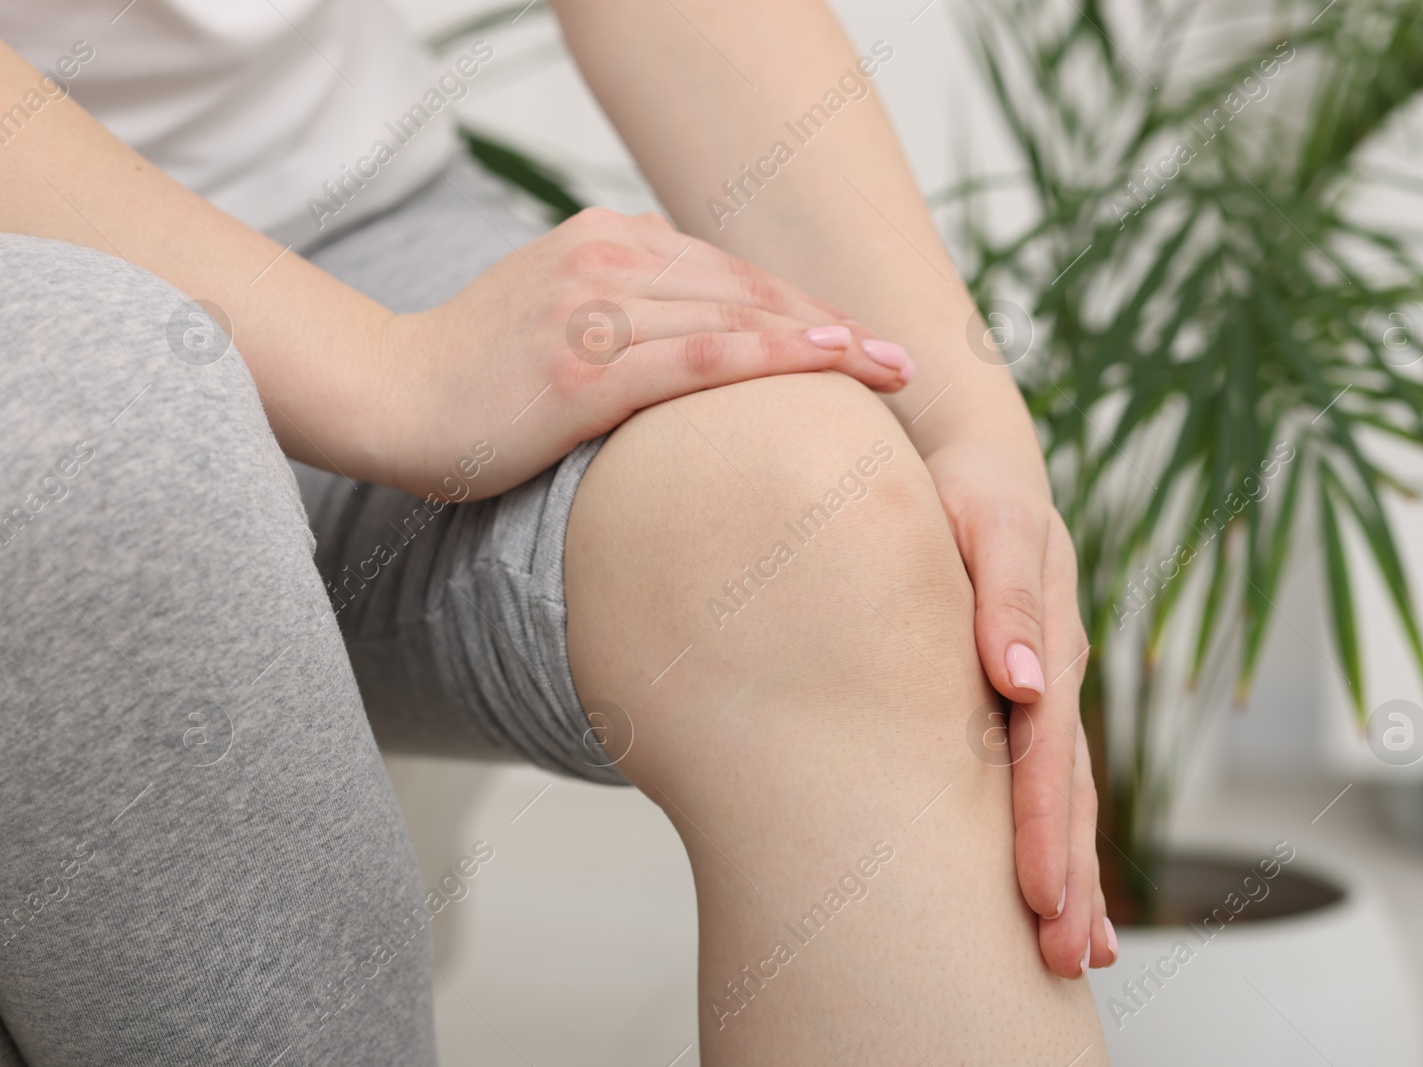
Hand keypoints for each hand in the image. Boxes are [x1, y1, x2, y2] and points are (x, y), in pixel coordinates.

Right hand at [370, 207, 915, 496]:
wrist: (388, 396)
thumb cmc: (476, 376)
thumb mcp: (557, 316)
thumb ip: (627, 314)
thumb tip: (697, 351)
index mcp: (604, 239)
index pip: (727, 274)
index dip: (802, 309)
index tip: (859, 340)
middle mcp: (607, 256)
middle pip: (747, 289)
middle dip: (832, 326)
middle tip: (901, 360)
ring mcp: (596, 307)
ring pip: (738, 316)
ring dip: (825, 343)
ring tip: (888, 370)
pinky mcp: (587, 368)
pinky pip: (701, 358)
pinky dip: (773, 359)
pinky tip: (827, 366)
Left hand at [922, 441, 1112, 977]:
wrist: (981, 468)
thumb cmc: (972, 492)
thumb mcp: (989, 525)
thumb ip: (1004, 598)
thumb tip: (1020, 681)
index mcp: (1048, 642)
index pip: (1044, 752)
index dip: (1043, 825)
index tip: (1038, 896)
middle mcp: (1056, 676)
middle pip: (1067, 789)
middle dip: (1069, 875)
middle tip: (1061, 957)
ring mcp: (1050, 689)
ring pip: (1067, 792)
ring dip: (1077, 873)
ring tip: (1077, 952)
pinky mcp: (1032, 697)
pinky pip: (1052, 775)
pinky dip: (1066, 837)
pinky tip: (1067, 892)